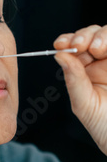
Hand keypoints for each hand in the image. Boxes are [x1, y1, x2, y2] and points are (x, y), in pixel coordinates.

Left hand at [54, 25, 106, 154]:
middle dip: (85, 35)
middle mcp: (103, 62)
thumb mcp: (84, 105)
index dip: (67, 40)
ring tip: (98, 48)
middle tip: (81, 45)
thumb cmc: (105, 127)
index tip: (61, 43)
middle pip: (93, 34)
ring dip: (103, 35)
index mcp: (85, 70)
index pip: (74, 46)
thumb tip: (59, 56)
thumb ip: (73, 79)